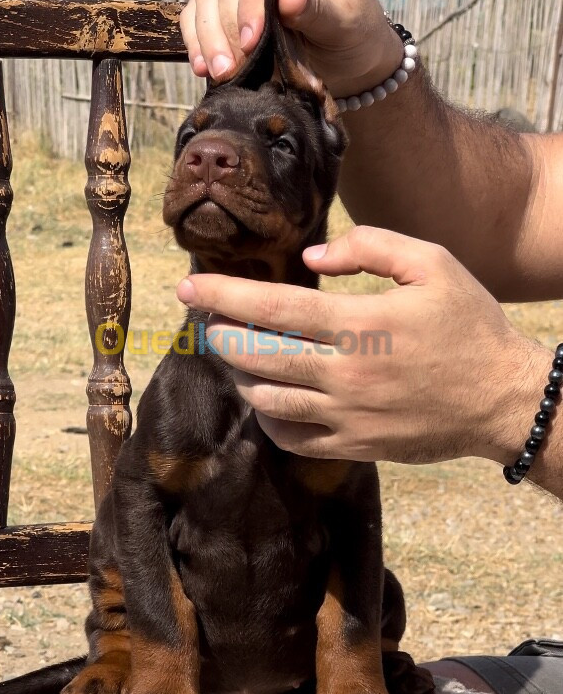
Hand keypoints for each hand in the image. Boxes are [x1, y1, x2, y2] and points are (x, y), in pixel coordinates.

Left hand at [176, 226, 548, 464]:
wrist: (504, 400)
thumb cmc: (469, 326)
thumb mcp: (433, 264)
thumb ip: (370, 247)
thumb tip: (312, 255)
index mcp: (360, 325)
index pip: (271, 308)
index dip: (222, 295)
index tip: (188, 286)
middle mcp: (345, 374)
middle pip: (254, 356)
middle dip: (218, 333)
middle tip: (207, 317)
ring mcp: (346, 417)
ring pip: (265, 398)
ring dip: (239, 373)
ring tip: (236, 351)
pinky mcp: (353, 446)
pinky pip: (289, 437)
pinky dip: (267, 415)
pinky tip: (268, 394)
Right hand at [179, 0, 401, 98]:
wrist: (347, 51)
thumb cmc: (354, 30)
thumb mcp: (346, 22)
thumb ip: (318, 9)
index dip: (252, 1)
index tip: (251, 43)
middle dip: (227, 25)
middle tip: (233, 68)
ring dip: (209, 36)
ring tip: (220, 73)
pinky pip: (199, 9)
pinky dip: (198, 38)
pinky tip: (202, 67)